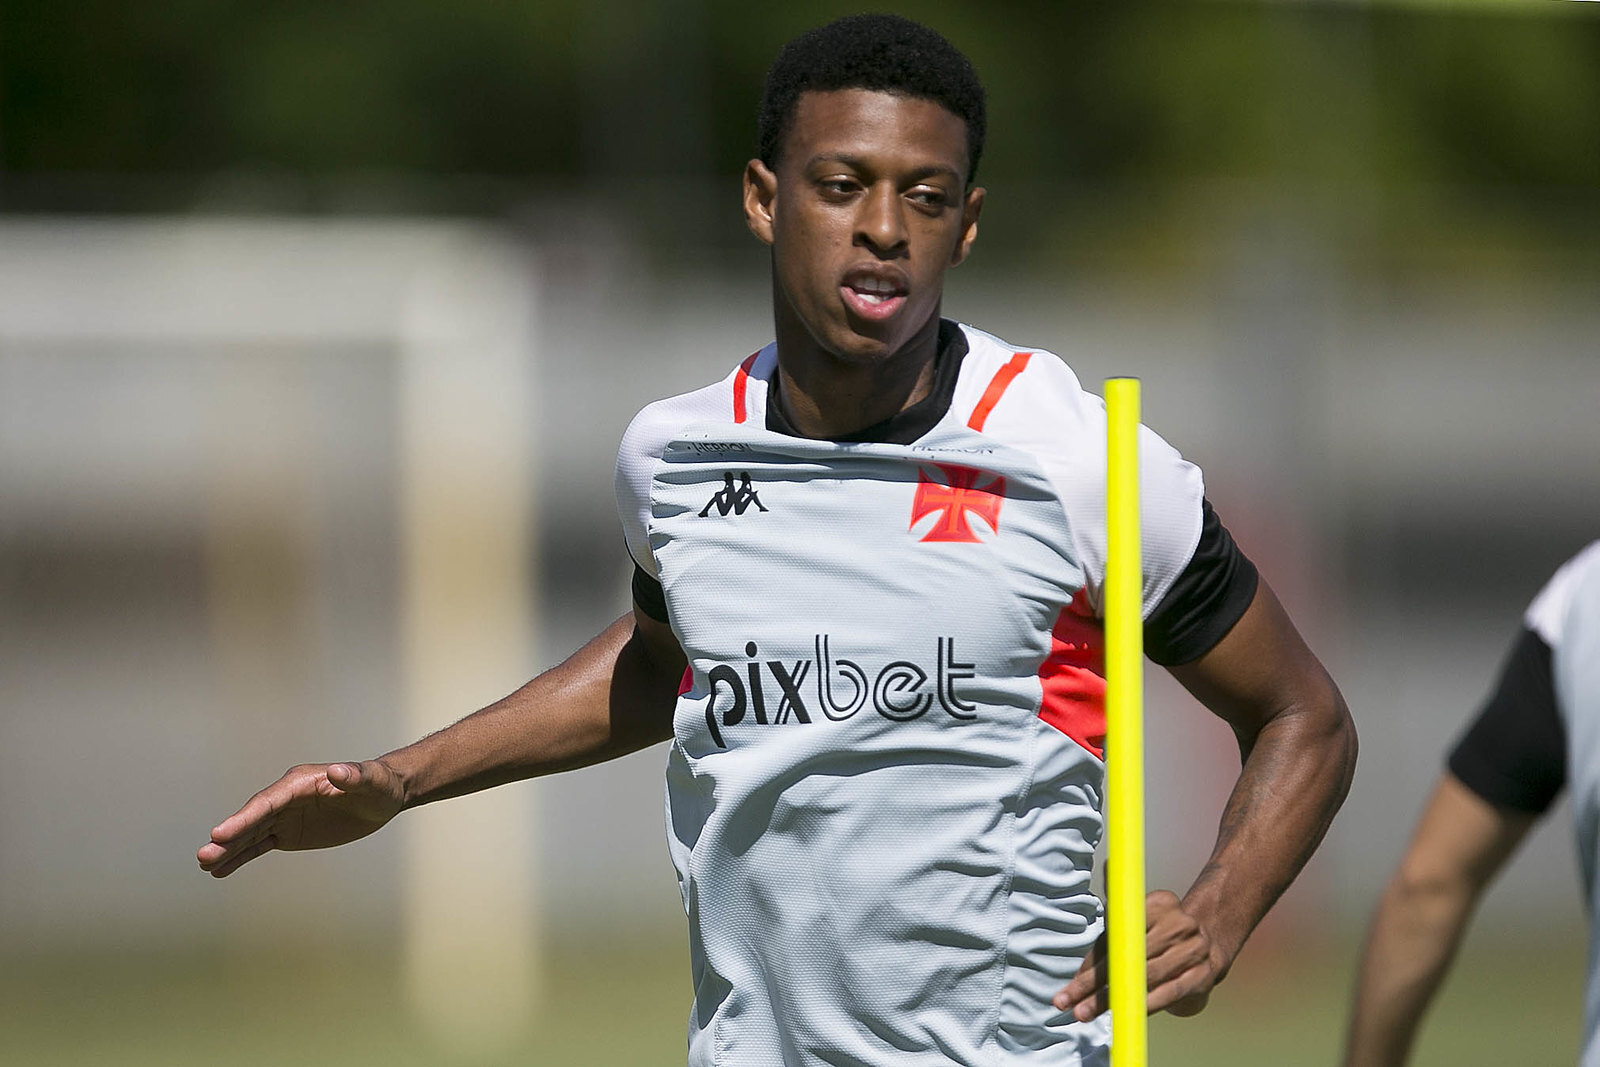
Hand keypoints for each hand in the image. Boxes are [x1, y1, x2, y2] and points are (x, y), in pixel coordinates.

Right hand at [196, 760, 405, 877]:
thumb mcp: (372, 781)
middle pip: (253, 818)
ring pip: (251, 834)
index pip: (267, 801)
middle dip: (229, 837)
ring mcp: (285, 816)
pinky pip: (260, 845)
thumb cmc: (379, 784)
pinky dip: (240, 857)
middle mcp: (286, 797)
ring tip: (204, 864)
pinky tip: (219, 870)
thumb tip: (338, 771)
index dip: (244, 817)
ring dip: (228, 849)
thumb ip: (355, 777)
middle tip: (204, 855)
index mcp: (300, 782)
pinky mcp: (288, 833)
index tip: (220, 833)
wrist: (384, 796)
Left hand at [1053, 890, 1223, 1021]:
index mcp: (1160, 903)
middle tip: (1068, 1003)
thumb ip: (1119, 899)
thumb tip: (1109, 864)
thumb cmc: (1159, 933)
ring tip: (1087, 1012)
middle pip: (1128, 957)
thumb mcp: (1137, 913)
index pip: (1118, 932)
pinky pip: (1170, 992)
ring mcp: (1195, 950)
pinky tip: (1126, 1015)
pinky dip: (1146, 1005)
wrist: (1209, 944)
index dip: (1091, 961)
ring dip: (1114, 998)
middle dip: (1094, 985)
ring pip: (1146, 977)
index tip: (1069, 983)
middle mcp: (1180, 924)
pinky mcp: (1204, 975)